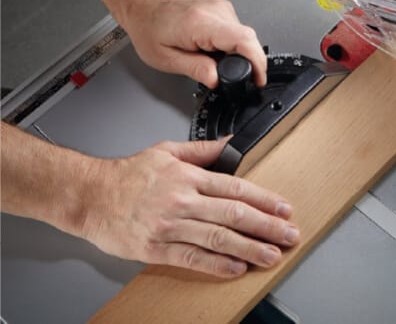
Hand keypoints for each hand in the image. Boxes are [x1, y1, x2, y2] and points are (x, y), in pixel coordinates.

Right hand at [82, 139, 298, 277]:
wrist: (90, 196)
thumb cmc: (128, 175)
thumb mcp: (168, 151)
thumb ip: (203, 149)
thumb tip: (232, 143)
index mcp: (188, 177)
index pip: (236, 188)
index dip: (264, 200)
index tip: (283, 208)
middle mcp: (182, 201)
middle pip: (234, 215)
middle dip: (267, 226)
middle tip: (289, 234)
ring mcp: (170, 226)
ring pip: (218, 238)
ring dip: (250, 248)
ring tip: (272, 254)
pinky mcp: (156, 248)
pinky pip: (192, 258)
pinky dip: (217, 264)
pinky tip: (236, 268)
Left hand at [121, 0, 266, 87]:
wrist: (145, 4)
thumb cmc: (149, 28)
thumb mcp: (166, 59)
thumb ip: (195, 69)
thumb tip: (216, 80)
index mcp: (200, 23)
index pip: (243, 40)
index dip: (257, 62)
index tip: (258, 78)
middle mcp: (215, 11)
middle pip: (248, 41)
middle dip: (244, 63)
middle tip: (223, 74)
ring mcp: (222, 8)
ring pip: (244, 38)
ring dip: (235, 56)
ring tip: (209, 58)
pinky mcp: (224, 10)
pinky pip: (238, 33)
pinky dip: (231, 47)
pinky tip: (212, 49)